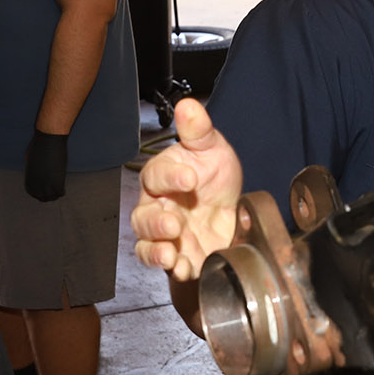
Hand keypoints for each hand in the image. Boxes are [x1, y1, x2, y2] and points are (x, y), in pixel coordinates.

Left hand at [24, 130, 66, 200]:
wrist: (48, 140)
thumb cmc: (38, 146)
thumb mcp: (29, 160)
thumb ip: (32, 169)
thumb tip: (36, 171)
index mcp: (28, 182)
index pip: (34, 194)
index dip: (40, 191)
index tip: (46, 187)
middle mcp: (36, 187)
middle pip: (44, 198)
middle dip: (49, 193)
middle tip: (54, 187)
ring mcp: (46, 186)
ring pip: (53, 197)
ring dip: (56, 192)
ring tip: (58, 185)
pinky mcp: (57, 183)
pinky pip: (61, 193)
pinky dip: (62, 190)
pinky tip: (62, 182)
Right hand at [133, 98, 242, 281]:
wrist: (231, 209)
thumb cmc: (213, 175)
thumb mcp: (213, 148)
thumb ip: (199, 131)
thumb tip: (188, 105)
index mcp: (163, 177)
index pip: (156, 175)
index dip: (170, 177)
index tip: (190, 177)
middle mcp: (157, 206)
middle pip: (142, 216)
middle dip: (155, 222)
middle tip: (175, 223)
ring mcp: (165, 234)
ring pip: (146, 244)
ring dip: (155, 251)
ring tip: (171, 255)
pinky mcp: (176, 255)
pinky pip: (163, 265)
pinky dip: (171, 268)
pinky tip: (185, 268)